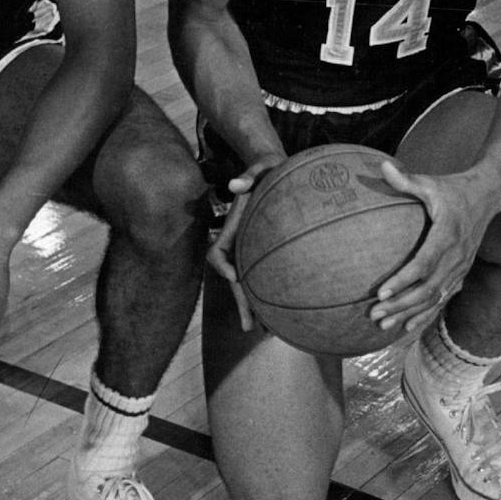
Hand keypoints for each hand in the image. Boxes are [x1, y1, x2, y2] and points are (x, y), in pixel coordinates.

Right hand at [207, 154, 283, 332]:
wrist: (277, 170)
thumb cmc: (268, 169)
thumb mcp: (260, 167)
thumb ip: (249, 174)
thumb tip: (235, 184)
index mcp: (233, 229)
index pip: (218, 256)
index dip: (223, 267)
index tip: (234, 278)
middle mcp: (239, 244)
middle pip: (235, 280)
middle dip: (242, 303)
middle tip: (250, 328)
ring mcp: (251, 250)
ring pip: (249, 285)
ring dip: (256, 307)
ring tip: (268, 332)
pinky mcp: (265, 253)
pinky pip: (265, 278)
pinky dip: (270, 296)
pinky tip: (282, 313)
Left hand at [369, 160, 499, 336]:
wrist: (487, 196)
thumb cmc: (453, 189)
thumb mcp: (431, 183)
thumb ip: (406, 180)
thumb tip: (382, 166)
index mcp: (447, 235)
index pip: (424, 264)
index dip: (403, 280)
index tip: (381, 292)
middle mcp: (456, 256)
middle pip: (427, 289)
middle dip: (400, 305)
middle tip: (374, 314)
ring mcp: (460, 267)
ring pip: (434, 298)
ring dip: (409, 314)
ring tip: (383, 325)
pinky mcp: (461, 273)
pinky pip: (443, 299)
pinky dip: (425, 314)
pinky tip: (406, 327)